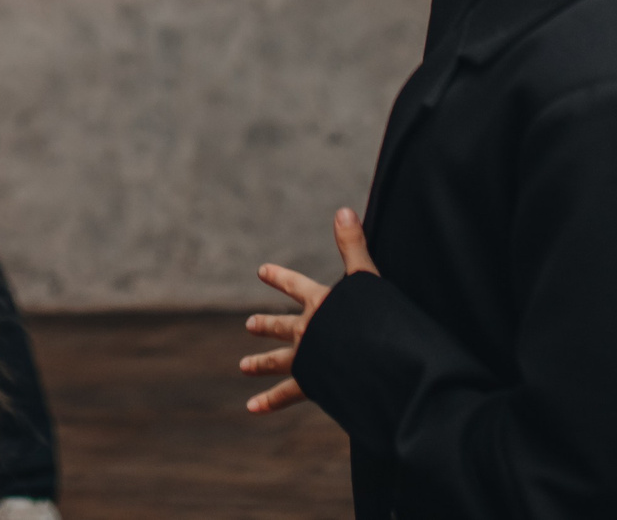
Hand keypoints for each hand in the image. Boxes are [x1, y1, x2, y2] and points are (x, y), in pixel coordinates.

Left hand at [241, 207, 373, 413]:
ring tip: (243, 366)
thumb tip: (343, 208)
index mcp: (320, 303)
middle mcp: (308, 329)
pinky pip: (286, 394)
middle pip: (282, 325)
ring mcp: (306, 358)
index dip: (280, 277)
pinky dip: (269, 401)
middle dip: (266, 325)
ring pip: (278, 360)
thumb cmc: (374, 319)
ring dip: (261, 362)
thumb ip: (354, 245)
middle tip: (248, 325)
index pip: (295, 286)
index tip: (261, 271)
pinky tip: (251, 408)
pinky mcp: (310, 384)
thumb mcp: (365, 278)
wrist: (372, 359)